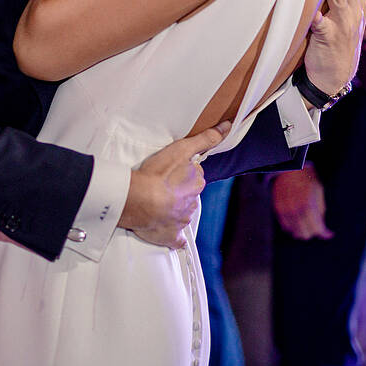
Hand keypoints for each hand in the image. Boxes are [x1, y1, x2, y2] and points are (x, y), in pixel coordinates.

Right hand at [122, 124, 225, 248]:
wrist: (138, 200)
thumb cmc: (158, 174)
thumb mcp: (182, 149)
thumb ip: (205, 139)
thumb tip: (227, 127)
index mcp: (196, 184)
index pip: (194, 176)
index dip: (183, 172)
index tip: (170, 171)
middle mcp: (192, 204)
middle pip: (188, 195)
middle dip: (178, 191)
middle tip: (161, 185)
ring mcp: (181, 221)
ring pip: (181, 213)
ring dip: (172, 208)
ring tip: (155, 202)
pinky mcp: (170, 236)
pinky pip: (176, 238)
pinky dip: (174, 235)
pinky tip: (168, 230)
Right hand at [271, 165, 332, 239]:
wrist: (288, 168)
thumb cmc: (306, 179)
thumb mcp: (318, 192)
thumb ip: (320, 212)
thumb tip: (324, 229)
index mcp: (309, 204)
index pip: (317, 228)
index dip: (325, 233)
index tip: (329, 233)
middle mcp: (296, 210)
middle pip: (306, 234)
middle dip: (314, 232)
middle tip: (317, 225)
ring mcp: (285, 210)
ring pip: (295, 232)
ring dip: (303, 230)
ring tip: (307, 222)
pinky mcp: (278, 210)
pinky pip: (286, 227)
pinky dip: (293, 227)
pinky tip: (298, 220)